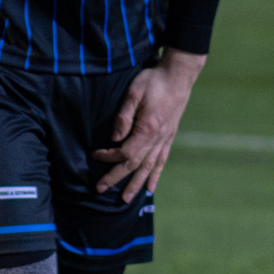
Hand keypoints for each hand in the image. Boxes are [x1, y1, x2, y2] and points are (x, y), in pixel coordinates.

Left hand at [91, 48, 205, 203]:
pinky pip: (162, 161)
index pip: (125, 152)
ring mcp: (165, 139)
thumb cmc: (154, 81)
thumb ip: (123, 116)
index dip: (109, 156)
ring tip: (126, 199)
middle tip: (100, 189)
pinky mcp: (169, 136)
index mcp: (148, 129)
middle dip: (117, 178)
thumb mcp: (134, 93)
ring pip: (149, 168)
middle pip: (135, 165)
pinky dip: (155, 175)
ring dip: (137, 184)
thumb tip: (114, 138)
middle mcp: (158, 139)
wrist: (178, 75)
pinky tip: (151, 188)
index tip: (95, 154)